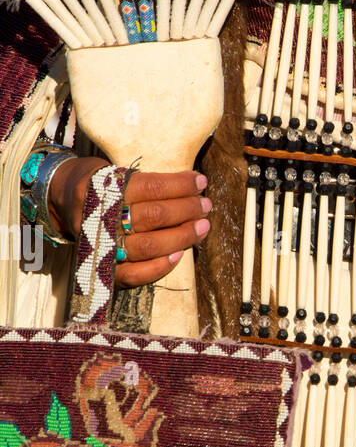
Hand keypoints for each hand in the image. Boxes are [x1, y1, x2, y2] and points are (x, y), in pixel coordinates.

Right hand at [48, 157, 211, 286]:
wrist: (59, 201)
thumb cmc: (96, 184)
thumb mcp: (112, 172)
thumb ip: (143, 183)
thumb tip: (189, 189)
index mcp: (102, 188)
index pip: (150, 187)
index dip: (180, 185)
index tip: (200, 182)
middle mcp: (100, 217)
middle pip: (153, 216)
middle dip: (186, 210)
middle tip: (205, 205)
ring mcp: (100, 245)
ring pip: (149, 245)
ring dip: (182, 237)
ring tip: (202, 226)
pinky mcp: (102, 268)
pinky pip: (135, 274)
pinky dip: (160, 267)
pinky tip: (180, 255)